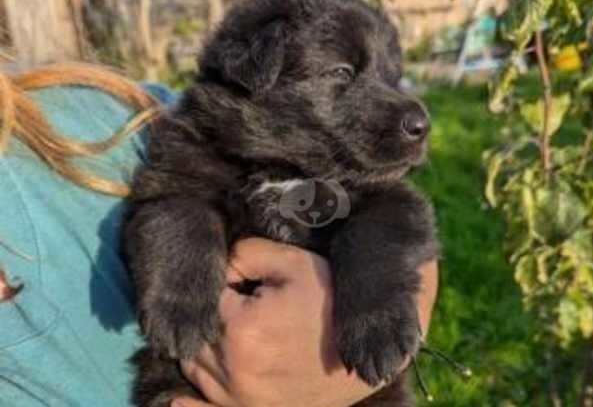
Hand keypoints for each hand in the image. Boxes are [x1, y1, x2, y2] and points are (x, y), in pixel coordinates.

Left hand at [173, 238, 437, 406]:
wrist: (367, 354)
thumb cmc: (332, 303)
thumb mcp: (295, 264)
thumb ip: (248, 252)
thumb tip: (220, 262)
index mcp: (241, 329)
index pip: (207, 295)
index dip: (226, 283)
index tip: (248, 281)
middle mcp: (233, 371)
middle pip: (197, 332)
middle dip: (214, 312)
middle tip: (248, 304)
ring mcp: (240, 400)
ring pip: (194, 366)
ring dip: (204, 345)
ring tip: (237, 330)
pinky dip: (189, 402)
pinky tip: (174, 400)